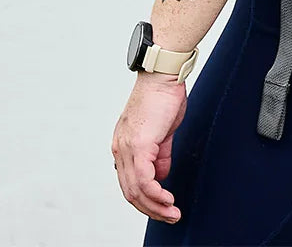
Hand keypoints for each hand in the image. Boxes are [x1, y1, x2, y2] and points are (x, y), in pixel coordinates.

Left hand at [111, 73, 188, 223]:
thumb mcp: (162, 131)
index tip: (162, 206)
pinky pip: (144, 180)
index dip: (145, 199)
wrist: (162, 75)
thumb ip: (160, 154)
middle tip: (169, 217)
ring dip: (155, 206)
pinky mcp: (138, 145)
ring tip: (171, 213)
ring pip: (135, 190)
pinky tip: (167, 200)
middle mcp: (120, 149)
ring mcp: (127, 148)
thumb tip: (161, 174)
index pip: (130, 182)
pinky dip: (156, 195)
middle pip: (130, 192)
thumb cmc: (163, 96)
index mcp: (124, 145)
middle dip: (150, 209)